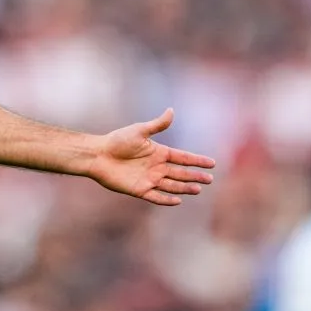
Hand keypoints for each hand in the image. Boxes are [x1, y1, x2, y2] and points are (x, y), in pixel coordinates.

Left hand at [88, 109, 214, 205]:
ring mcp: (149, 179)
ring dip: (185, 187)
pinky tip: (178, 200)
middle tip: (210, 179)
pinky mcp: (139, 190)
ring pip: (172, 185)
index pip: (182, 157)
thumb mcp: (139, 131)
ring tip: (198, 189)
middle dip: (195, 176)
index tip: (212, 163)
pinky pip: (156, 197)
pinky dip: (167, 199)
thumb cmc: (117, 141)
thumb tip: (171, 110)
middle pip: (180, 173)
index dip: (197, 160)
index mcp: (158, 152)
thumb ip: (157, 124)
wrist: (98, 155)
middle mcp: (156, 167)